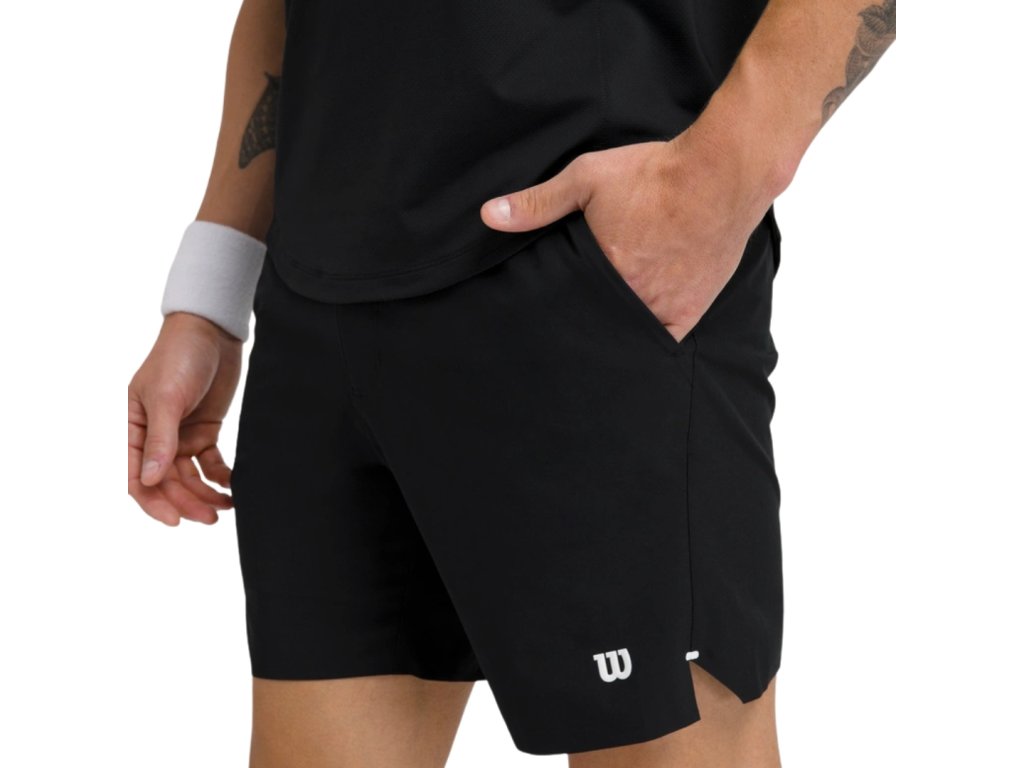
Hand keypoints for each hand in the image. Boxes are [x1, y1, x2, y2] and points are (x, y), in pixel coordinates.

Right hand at [128, 312, 242, 525]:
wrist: (212, 331)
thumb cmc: (179, 357)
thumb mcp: (167, 398)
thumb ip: (159, 441)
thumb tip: (149, 482)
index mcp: (131, 427)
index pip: (135, 475)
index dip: (152, 502)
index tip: (174, 520)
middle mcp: (154, 435)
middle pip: (165, 482)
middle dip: (186, 502)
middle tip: (210, 518)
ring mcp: (180, 434)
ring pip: (188, 477)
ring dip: (204, 494)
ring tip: (226, 507)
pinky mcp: (204, 430)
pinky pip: (210, 463)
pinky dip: (220, 477)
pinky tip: (233, 486)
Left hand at [480, 126, 773, 341]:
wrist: (720, 174)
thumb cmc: (655, 174)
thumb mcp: (587, 178)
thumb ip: (537, 202)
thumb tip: (488, 216)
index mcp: (603, 271)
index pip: (567, 305)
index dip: (555, 310)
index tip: (546, 313)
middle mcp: (632, 297)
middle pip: (596, 323)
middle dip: (582, 322)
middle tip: (568, 326)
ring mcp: (663, 307)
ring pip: (626, 335)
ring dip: (612, 332)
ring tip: (595, 332)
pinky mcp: (690, 309)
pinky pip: (663, 340)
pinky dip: (647, 341)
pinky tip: (632, 339)